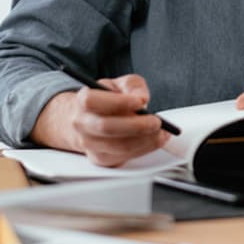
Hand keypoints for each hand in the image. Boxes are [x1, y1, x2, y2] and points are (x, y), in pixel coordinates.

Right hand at [34, 74, 169, 166]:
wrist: (88, 120)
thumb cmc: (105, 100)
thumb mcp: (118, 84)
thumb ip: (132, 86)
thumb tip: (142, 98)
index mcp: (82, 101)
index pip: (93, 102)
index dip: (118, 102)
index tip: (140, 102)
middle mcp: (82, 124)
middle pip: (107, 128)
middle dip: (137, 126)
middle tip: (157, 122)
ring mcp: (90, 144)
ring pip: (119, 146)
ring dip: (145, 140)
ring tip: (161, 132)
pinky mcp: (101, 159)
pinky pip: (124, 157)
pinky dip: (144, 149)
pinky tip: (154, 140)